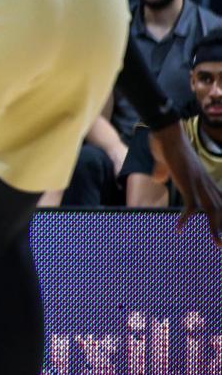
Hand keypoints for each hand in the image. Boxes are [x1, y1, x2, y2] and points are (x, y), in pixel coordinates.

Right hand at [154, 125, 221, 243]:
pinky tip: (179, 228)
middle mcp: (204, 183)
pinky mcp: (187, 182)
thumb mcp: (165, 163)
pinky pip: (190, 205)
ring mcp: (197, 183)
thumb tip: (158, 178)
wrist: (166, 131)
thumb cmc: (165, 143)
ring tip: (216, 243)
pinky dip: (186, 218)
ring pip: (211, 210)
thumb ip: (164, 172)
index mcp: (202, 179)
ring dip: (214, 228)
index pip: (219, 200)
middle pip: (220, 208)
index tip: (221, 229)